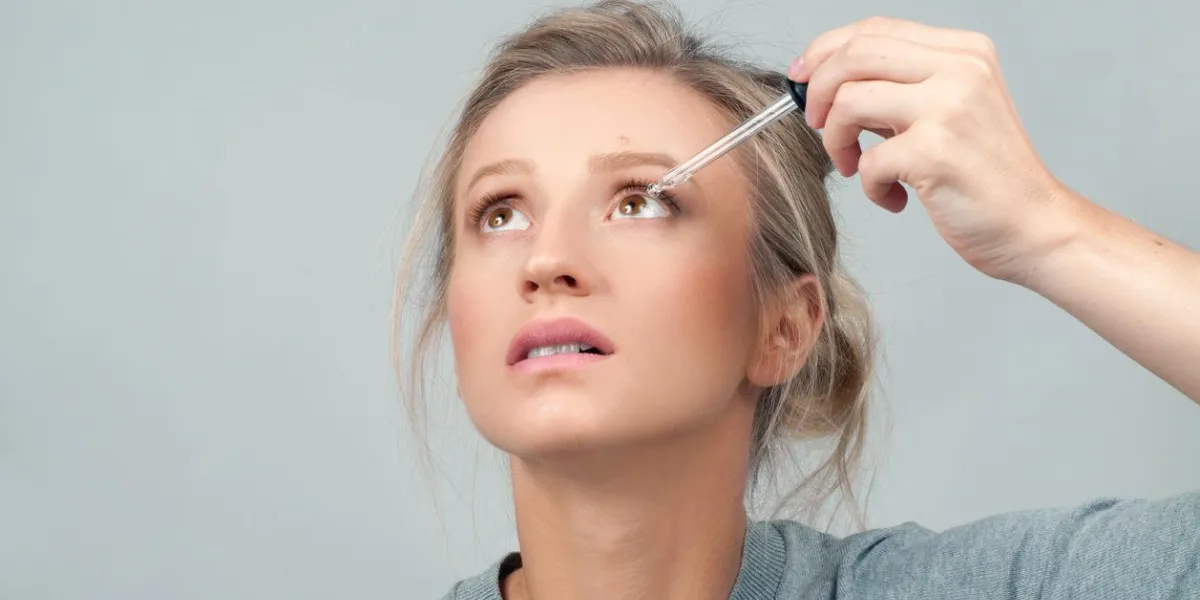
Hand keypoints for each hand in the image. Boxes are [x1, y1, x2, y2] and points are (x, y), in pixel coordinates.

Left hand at [791, 17, 1080, 283]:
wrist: (1035, 226)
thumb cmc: (985, 177)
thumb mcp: (949, 111)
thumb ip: (899, 89)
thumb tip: (828, 82)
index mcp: (964, 51)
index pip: (874, 29)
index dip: (825, 50)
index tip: (802, 77)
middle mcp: (960, 69)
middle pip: (854, 54)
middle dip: (818, 91)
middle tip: (818, 125)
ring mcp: (950, 107)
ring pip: (849, 102)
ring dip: (836, 141)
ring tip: (854, 166)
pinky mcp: (936, 151)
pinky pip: (866, 160)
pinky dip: (868, 186)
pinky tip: (893, 197)